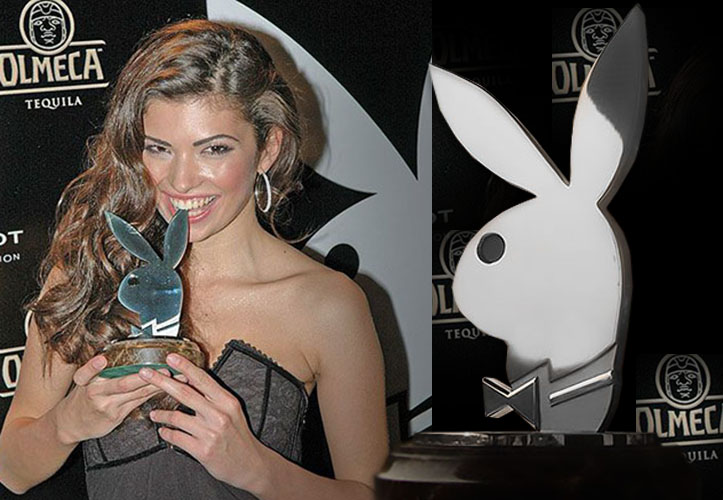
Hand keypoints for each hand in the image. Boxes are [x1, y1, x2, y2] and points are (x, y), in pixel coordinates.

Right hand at [56, 355, 165, 443]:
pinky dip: (153, 392)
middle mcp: (96, 393)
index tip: (102, 360)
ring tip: (171, 375)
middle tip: (162, 368)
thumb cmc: (84, 395)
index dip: (93, 367)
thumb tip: (127, 349)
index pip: (85, 374)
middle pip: (121, 384)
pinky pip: (138, 401)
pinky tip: (165, 387)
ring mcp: (107, 406)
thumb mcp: (85, 381)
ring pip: (135, 393)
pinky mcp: (116, 416)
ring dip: (156, 384)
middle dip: (143, 376)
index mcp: (85, 381)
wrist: (72, 423)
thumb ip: (102, 368)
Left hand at [139, 353, 266, 491]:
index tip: (170, 357)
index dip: (185, 367)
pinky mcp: (202, 450)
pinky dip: (166, 433)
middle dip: (162, 381)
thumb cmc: (238, 435)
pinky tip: (163, 431)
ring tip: (155, 414)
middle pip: (185, 393)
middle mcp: (219, 415)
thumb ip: (213, 397)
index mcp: (227, 401)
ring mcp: (210, 433)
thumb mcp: (232, 411)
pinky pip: (176, 437)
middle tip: (146, 374)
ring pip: (176, 417)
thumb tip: (191, 380)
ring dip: (161, 415)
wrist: (249, 463)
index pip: (202, 379)